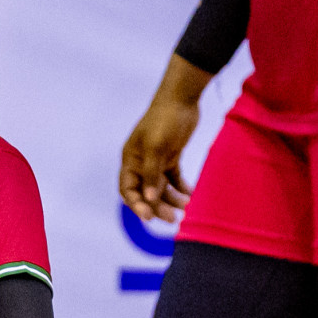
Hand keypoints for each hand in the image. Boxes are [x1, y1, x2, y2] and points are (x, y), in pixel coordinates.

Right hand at [120, 54, 208, 222]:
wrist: (182, 99)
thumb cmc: (165, 120)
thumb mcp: (157, 147)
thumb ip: (152, 173)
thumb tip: (149, 199)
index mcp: (130, 160)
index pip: (127, 189)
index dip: (136, 205)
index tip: (149, 217)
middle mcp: (140, 163)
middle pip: (145, 192)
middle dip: (157, 206)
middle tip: (173, 219)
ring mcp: (156, 160)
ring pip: (160, 187)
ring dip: (171, 199)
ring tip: (184, 208)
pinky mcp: (170, 156)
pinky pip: (173, 178)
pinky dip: (180, 187)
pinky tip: (189, 193)